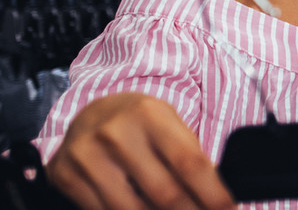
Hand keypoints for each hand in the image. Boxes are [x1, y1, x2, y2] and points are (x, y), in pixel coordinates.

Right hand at [46, 93, 233, 209]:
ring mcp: (86, 155)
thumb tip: (216, 198)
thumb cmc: (141, 124)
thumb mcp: (170, 126)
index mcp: (150, 115)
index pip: (190, 164)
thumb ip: (190, 158)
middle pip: (164, 194)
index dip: (213, 195)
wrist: (91, 114)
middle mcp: (116, 133)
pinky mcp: (65, 175)